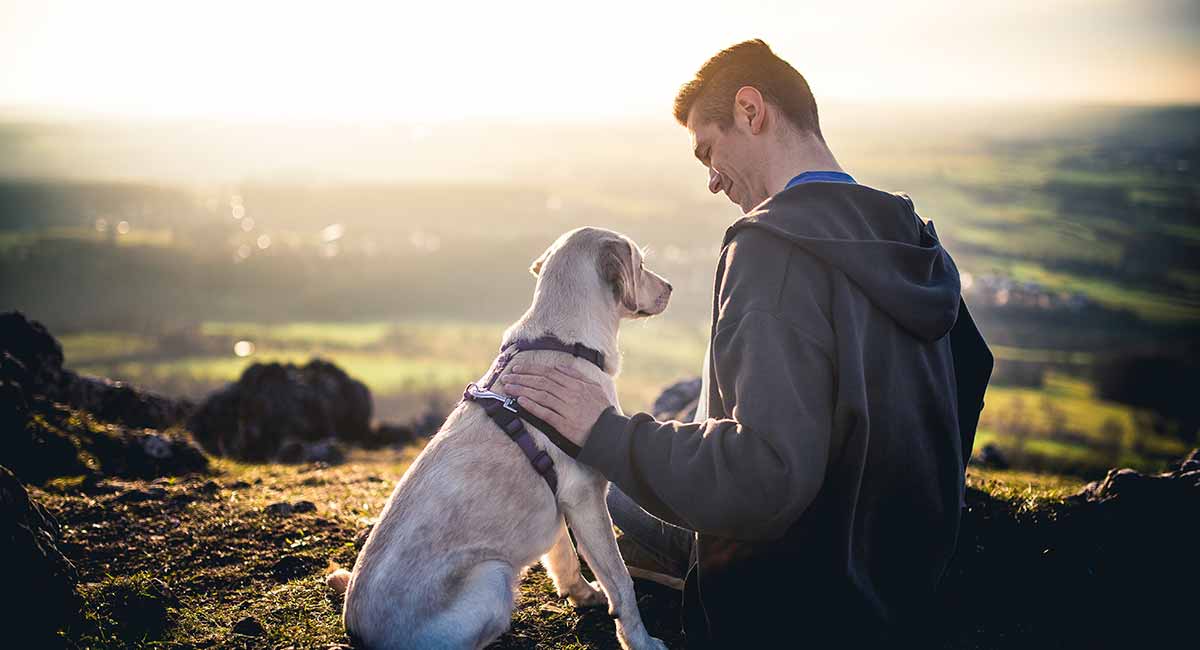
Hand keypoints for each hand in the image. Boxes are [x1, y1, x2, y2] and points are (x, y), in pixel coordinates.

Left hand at [497, 362, 612, 447]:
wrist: (609, 433)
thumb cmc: (602, 411)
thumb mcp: (594, 388)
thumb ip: (578, 376)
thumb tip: (561, 367)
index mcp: (576, 384)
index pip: (549, 373)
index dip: (531, 370)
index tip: (518, 368)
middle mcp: (569, 394)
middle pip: (541, 382)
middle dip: (522, 377)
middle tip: (507, 376)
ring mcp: (566, 408)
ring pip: (540, 395)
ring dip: (522, 389)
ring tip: (508, 387)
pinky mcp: (563, 424)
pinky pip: (544, 412)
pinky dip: (531, 406)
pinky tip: (520, 401)